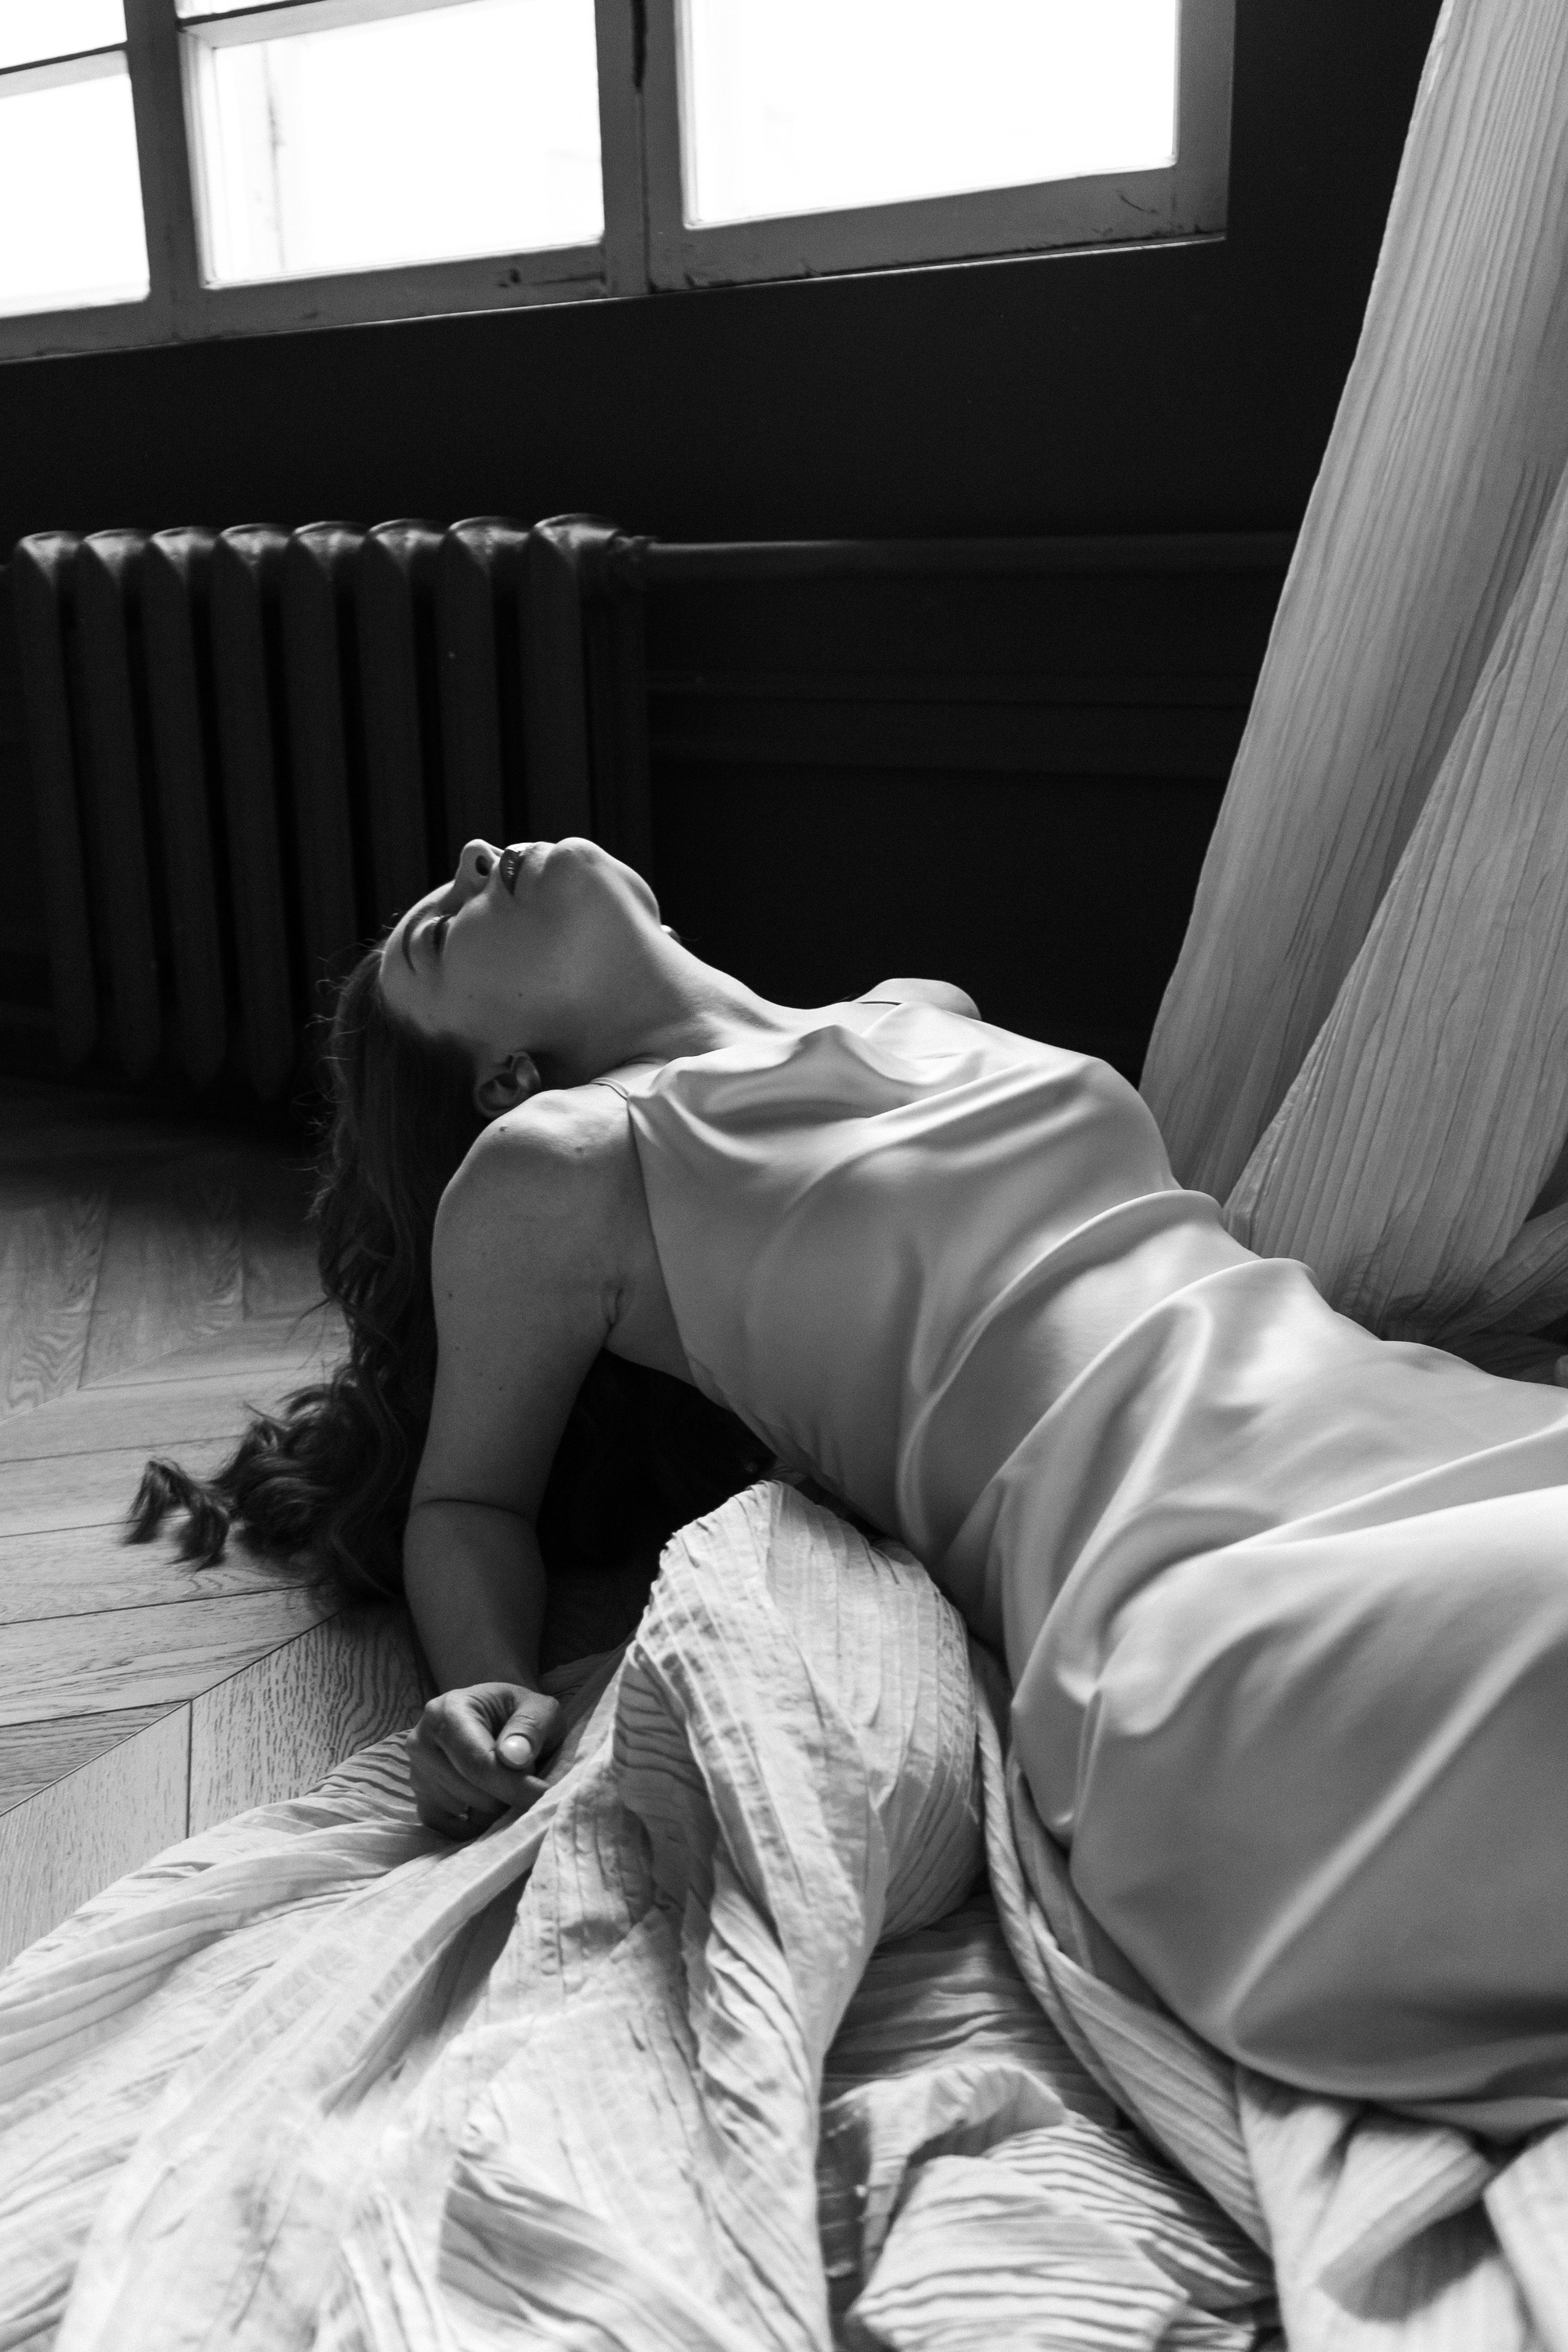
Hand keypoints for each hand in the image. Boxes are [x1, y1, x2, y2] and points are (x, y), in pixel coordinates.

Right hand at [409, 1681, 561, 1838]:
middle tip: (529, 1776)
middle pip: (473, 1793)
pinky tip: (492, 1802)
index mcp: (447, 1711)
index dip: (514, 1785)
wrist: (498, 1719)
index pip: (478, 1763)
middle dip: (510, 1794)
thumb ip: (530, 1728)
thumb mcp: (539, 1709)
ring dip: (498, 1808)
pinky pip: (451, 1829)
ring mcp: (417, 1775)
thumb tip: (513, 1758)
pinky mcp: (421, 1801)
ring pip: (466, 1815)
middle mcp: (422, 1743)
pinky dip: (477, 1825)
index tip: (543, 1795)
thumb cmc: (519, 1713)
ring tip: (508, 1782)